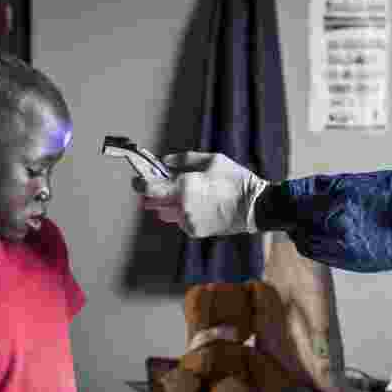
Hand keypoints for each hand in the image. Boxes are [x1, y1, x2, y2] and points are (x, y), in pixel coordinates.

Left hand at [134, 152, 268, 237]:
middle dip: (155, 193)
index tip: (137, 178)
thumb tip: (164, 161)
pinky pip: (180, 220)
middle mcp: (182, 207)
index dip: (139, 183)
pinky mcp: (195, 231)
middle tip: (164, 183)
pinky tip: (200, 205)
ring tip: (189, 194)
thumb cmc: (235, 180)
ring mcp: (188, 221)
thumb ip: (183, 160)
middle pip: (154, 202)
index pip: (149, 188)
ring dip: (169, 203)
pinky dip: (183, 212)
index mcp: (184, 187)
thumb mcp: (212, 160)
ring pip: (166, 212)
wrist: (254, 207)